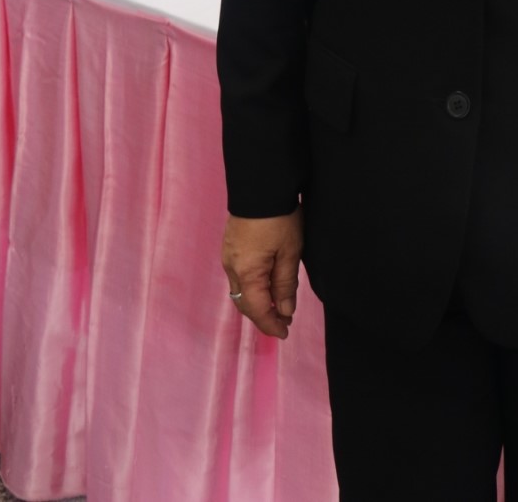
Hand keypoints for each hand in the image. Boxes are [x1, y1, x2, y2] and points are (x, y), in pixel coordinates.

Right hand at [221, 208, 302, 339]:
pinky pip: (238, 276)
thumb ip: (285, 284)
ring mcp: (228, 256)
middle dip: (263, 316)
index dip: (270, 325)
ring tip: (277, 304)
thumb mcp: (290, 252)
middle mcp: (231, 268)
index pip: (257, 310)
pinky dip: (251, 286)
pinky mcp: (229, 245)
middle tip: (283, 321)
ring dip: (257, 301)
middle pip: (244, 303)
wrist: (261, 184)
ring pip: (240, 290)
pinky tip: (265, 284)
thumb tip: (284, 311)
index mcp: (247, 273)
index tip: (285, 333)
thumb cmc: (279, 218)